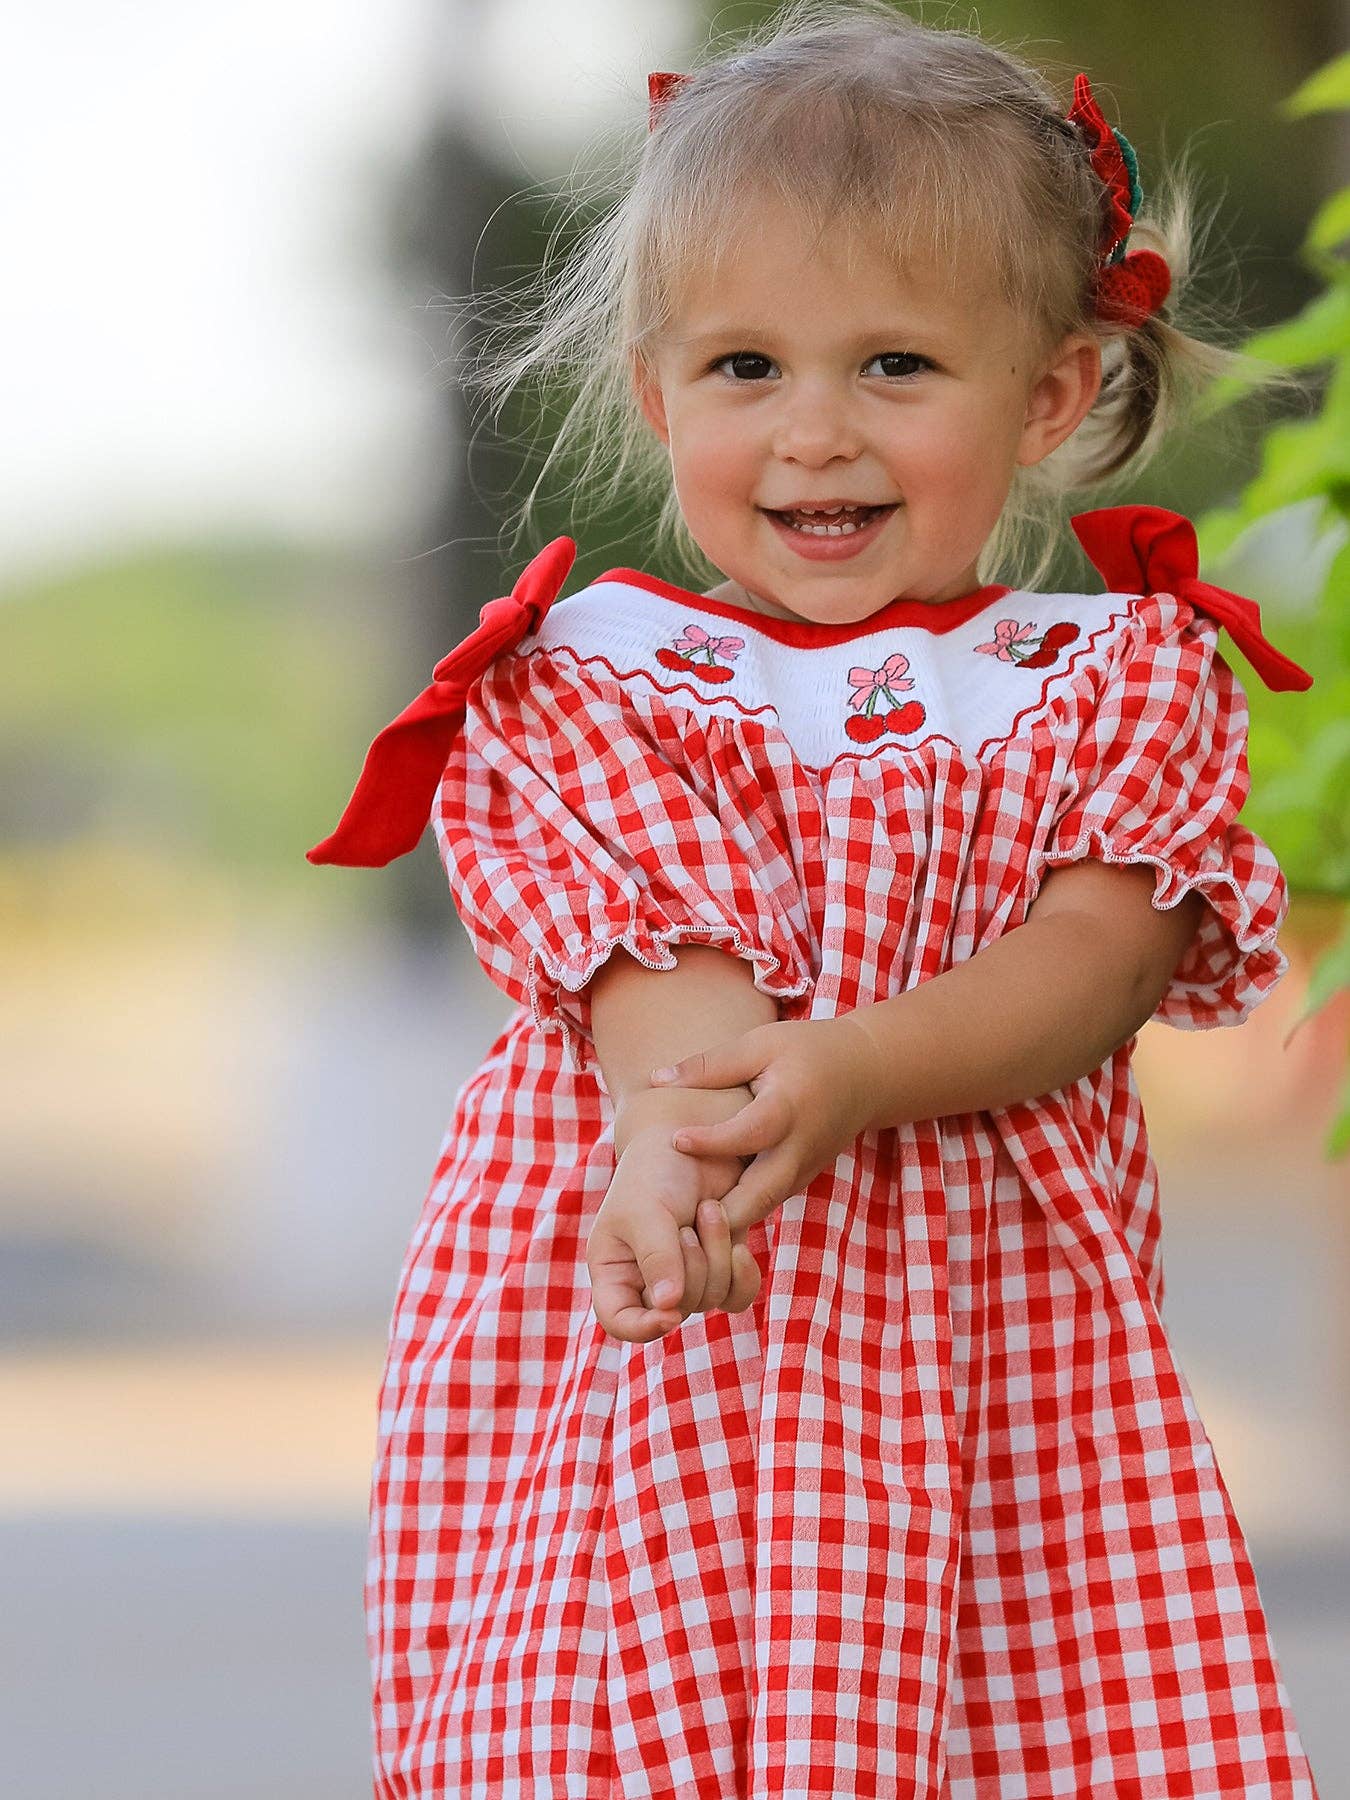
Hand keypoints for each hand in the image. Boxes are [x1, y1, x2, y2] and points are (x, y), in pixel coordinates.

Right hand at [587, 1120, 762, 1342]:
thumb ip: (657, 1257)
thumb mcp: (646, 1210)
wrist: (696, 1134)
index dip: (642, 1328)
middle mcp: (647, 1279)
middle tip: (690, 1221)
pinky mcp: (720, 1266)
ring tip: (710, 1209)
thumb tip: (669, 1308)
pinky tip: (740, 1245)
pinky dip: (743, 1273)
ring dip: (718, 1254)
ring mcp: (686, 1276)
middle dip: (693, 1265)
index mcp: (614, 1268)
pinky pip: (737, 1297)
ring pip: (711, 1299)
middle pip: (677, 1309)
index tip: (670, 1314)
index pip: (619, 1320)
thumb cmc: (655, 1169)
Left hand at [648, 1016, 879, 1233]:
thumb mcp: (761, 1044)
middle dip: (722, 1213)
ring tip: (682, 1234)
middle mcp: (800, 1148)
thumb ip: (710, 1065)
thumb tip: (655, 1079)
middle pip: (761, 1193)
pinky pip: (766, 1203)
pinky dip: (737, 1216)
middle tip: (678, 1221)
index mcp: (790, 1107)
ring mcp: (803, 1171)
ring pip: (762, 1207)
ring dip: (727, 1223)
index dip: (714, 1140)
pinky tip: (701, 1224)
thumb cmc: (806, 1052)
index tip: (675, 1140)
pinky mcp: (800, 1181)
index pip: (751, 1132)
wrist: (865, 1075)